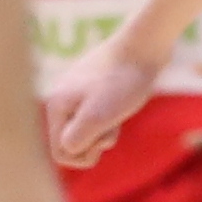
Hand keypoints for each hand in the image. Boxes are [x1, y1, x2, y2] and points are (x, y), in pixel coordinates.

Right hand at [43, 42, 158, 170]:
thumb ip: (76, 139)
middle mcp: (61, 99)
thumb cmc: (122, 82)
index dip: (83, 155)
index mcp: (57, 106)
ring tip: (119, 112)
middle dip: (95, 143)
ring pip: (87, 130)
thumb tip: (67, 149)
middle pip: (73, 142)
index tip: (104, 140)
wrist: (144, 46)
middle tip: (113, 125)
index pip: (60, 152)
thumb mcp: (97, 116)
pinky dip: (111, 119)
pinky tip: (122, 106)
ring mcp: (78, 93)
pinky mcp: (95, 89)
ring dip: (105, 131)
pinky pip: (97, 117)